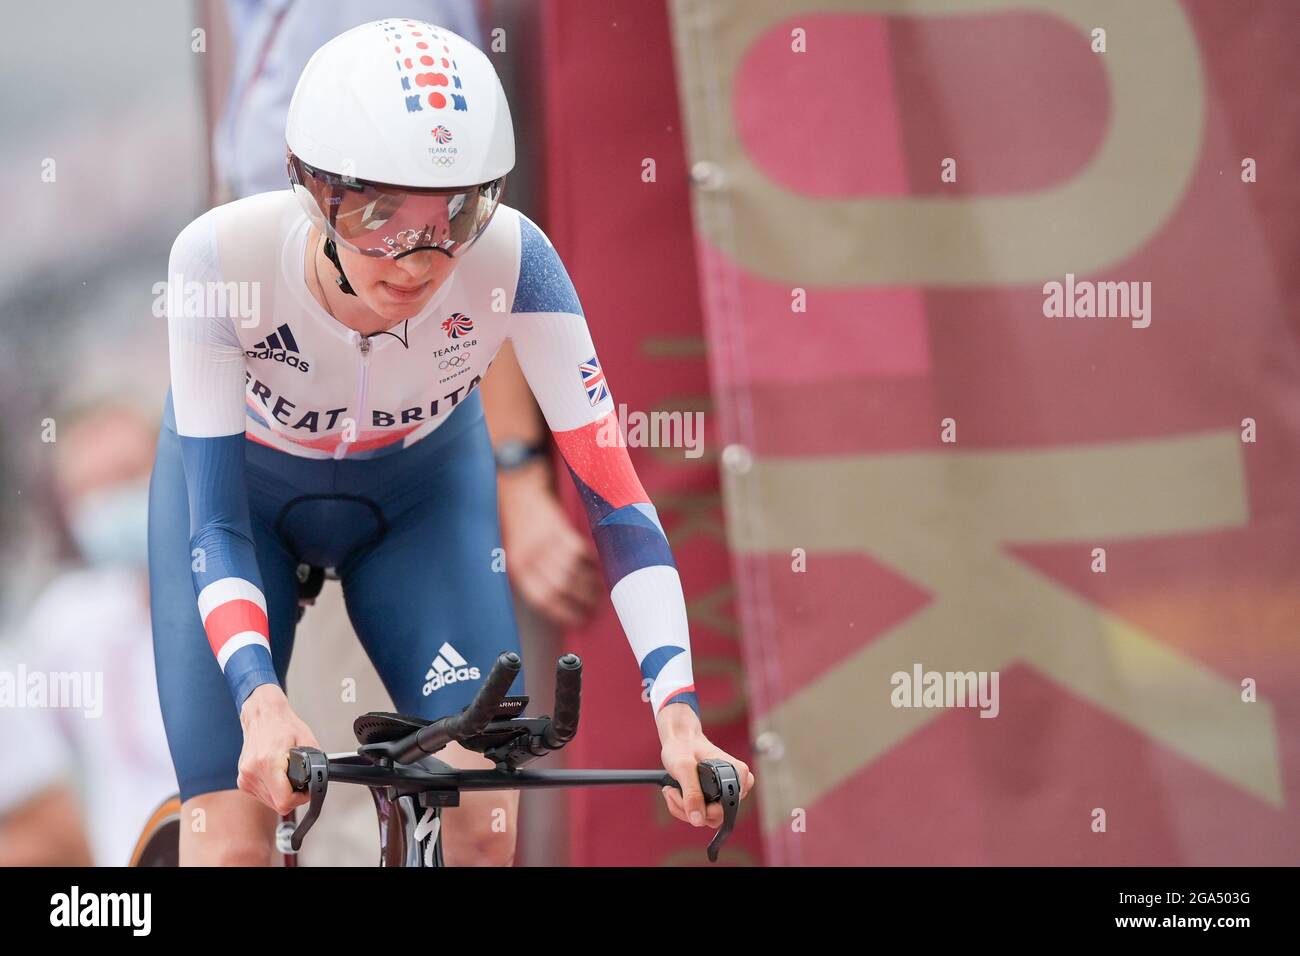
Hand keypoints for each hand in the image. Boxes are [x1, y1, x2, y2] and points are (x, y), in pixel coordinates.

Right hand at [237, 684, 319, 814]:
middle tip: (299, 781)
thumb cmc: (283, 724)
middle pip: (278, 804)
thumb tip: (317, 781)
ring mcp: (245, 777)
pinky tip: (277, 776)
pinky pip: (262, 796)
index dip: (300, 799)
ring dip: (282, 794)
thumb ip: (314, 765)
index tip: (305, 791)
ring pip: (270, 802)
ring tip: (287, 775)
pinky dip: (273, 790)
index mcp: (267, 763)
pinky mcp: (242, 780)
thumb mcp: (307, 742)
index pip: (284, 800)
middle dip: (293, 796)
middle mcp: (253, 772)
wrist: (263, 714)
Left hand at [498, 461, 601, 626]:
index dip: (564, 613)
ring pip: (575, 573)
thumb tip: (560, 602)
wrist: (519, 491)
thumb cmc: (519, 527)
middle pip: (562, 588)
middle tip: (596, 610)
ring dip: (592, 586)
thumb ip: (534, 576)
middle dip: (583, 602)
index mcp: (518, 568)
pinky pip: (581, 553)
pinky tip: (598, 569)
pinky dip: (593, 563)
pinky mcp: (561, 529)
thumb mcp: (517, 554)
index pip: (543, 599)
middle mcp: (532, 557)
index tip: (579, 621)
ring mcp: (547, 543)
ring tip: (602, 594)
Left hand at [657, 703, 754, 828]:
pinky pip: (700, 815)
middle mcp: (736, 785)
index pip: (727, 809)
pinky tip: (675, 792)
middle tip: (673, 791)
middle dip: (688, 808)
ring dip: (683, 808)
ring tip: (672, 790)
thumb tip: (698, 820)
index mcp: (737, 774)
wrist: (680, 740)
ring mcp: (725, 794)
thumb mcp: (684, 767)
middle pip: (716, 817)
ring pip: (706, 819)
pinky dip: (683, 807)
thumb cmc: (684, 748)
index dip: (703, 809)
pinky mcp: (714, 799)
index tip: (684, 795)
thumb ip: (692, 794)